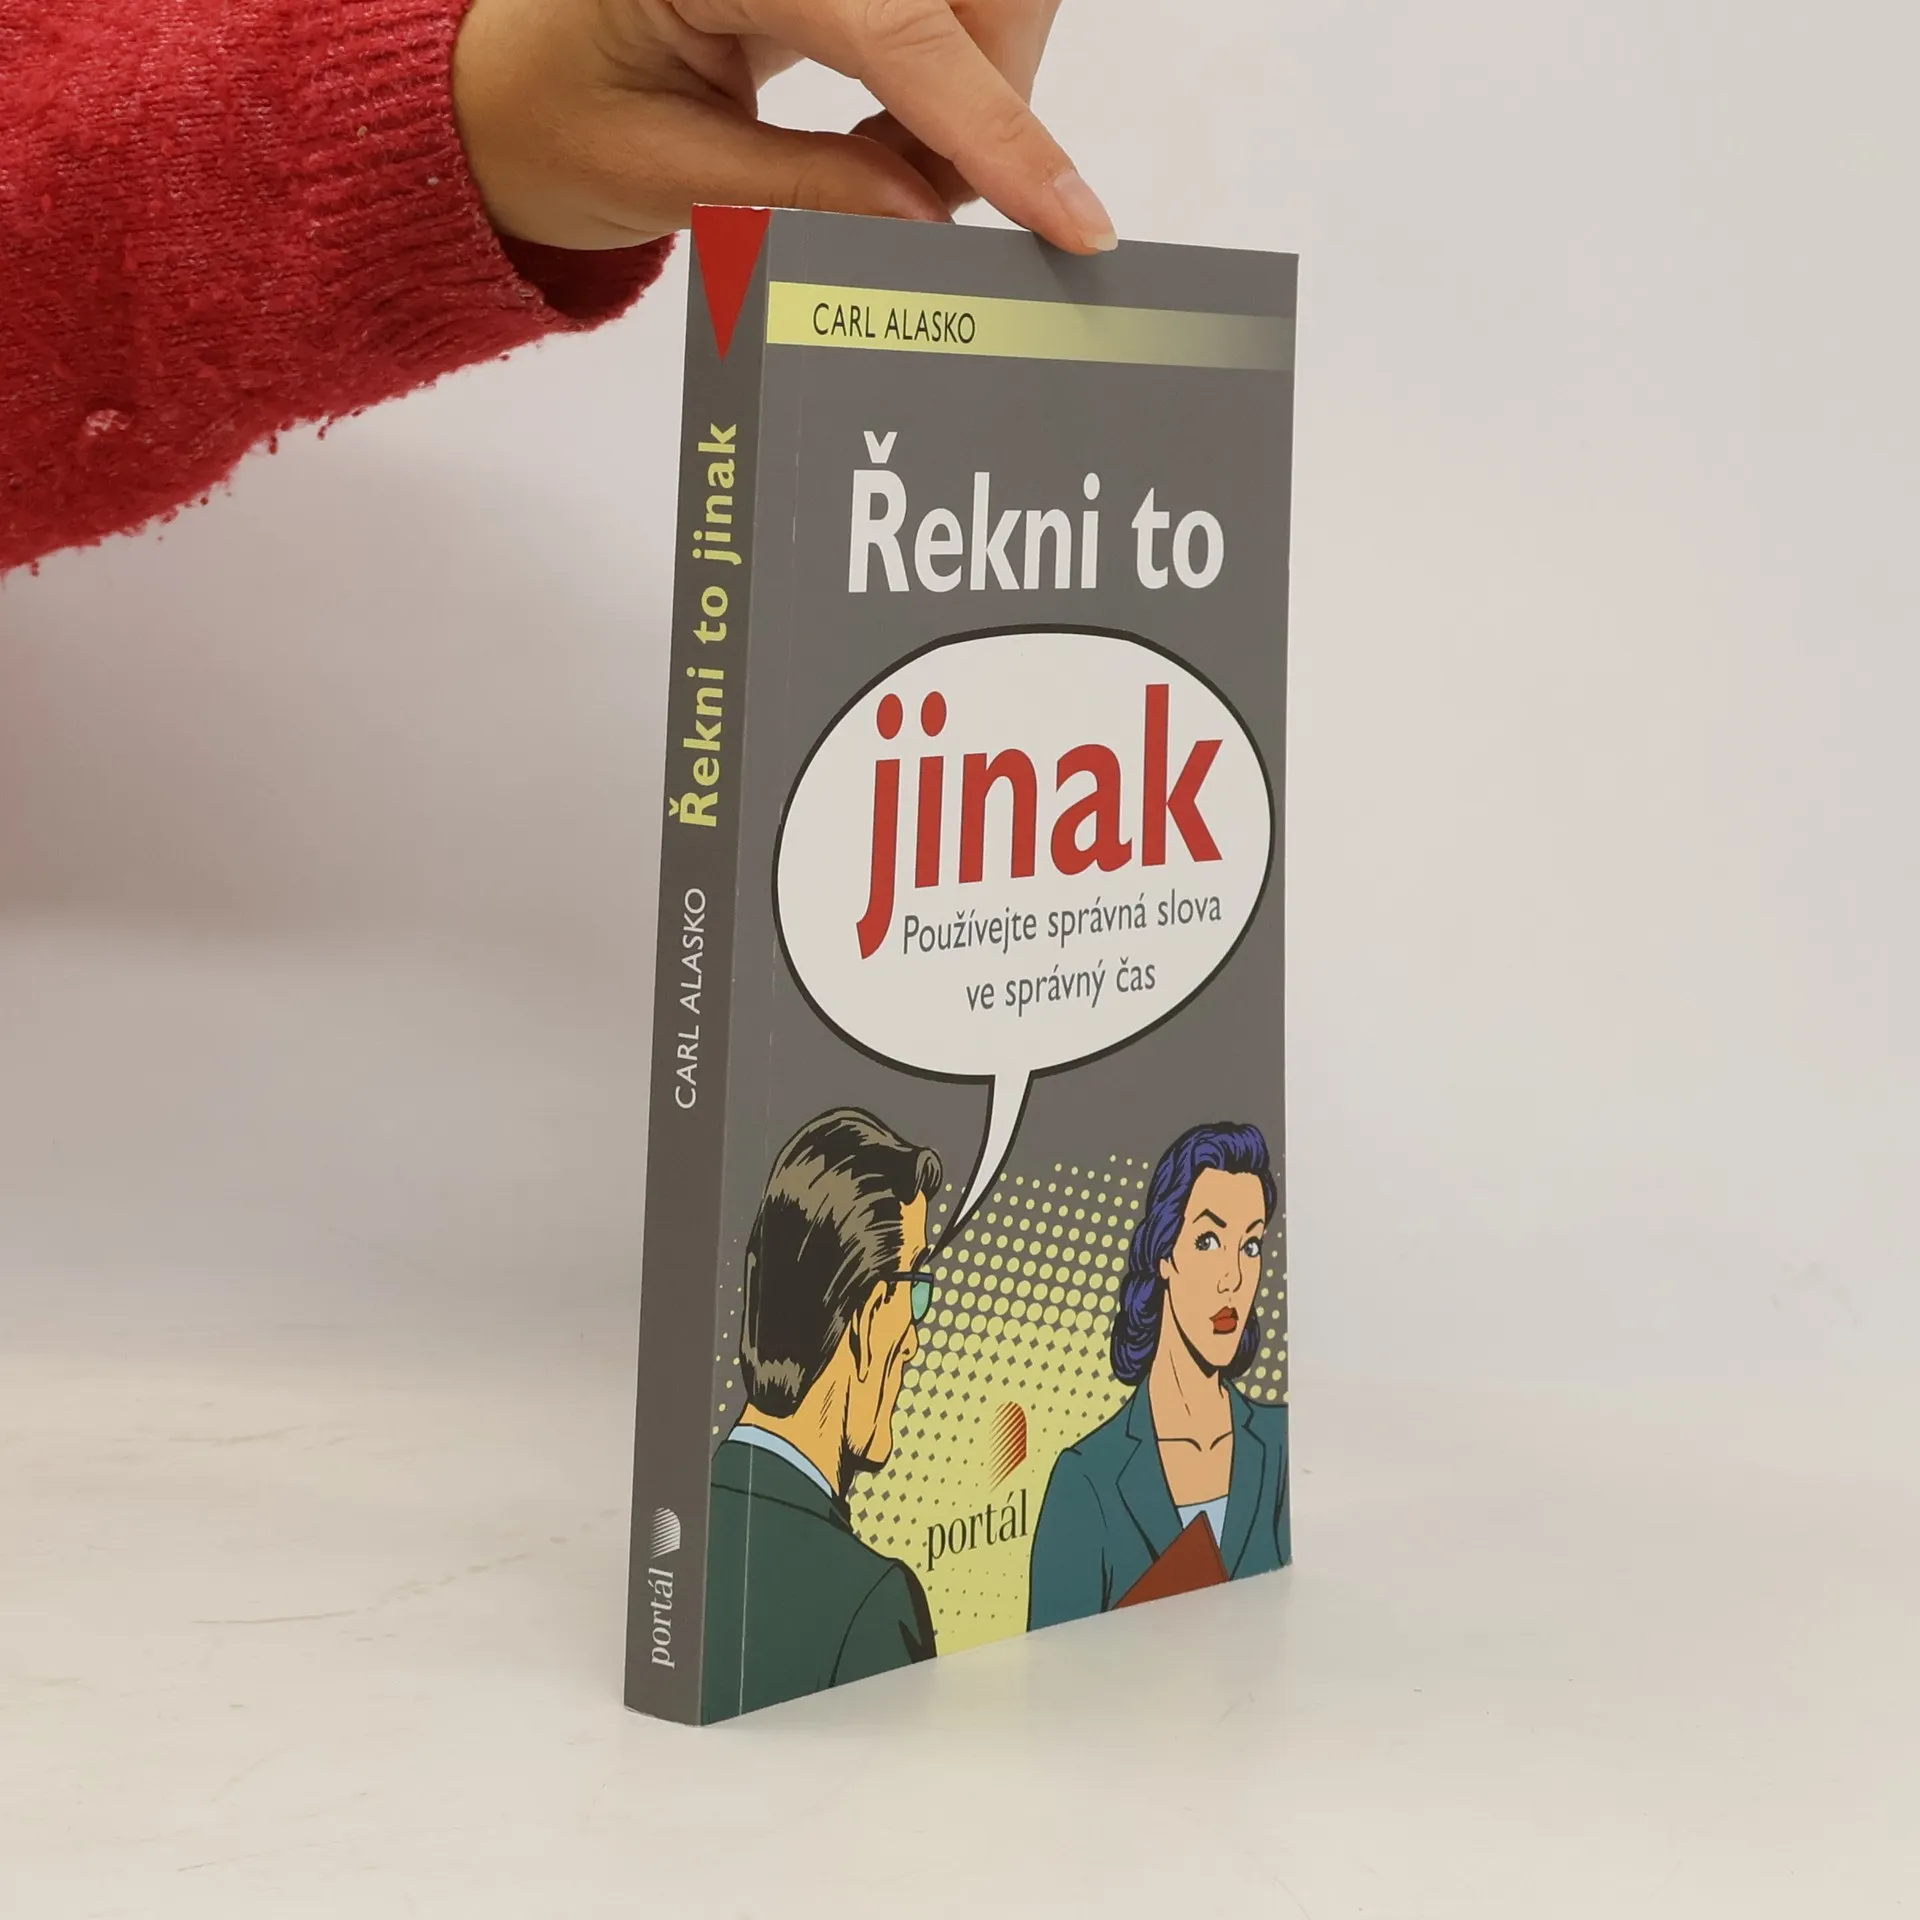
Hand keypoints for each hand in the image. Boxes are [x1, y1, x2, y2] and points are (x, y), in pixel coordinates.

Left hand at [452, 0, 1112, 256]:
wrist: (496, 90)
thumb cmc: (543, 118)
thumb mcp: (662, 175)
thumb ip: (809, 191)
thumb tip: (932, 219)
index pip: (899, 25)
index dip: (995, 127)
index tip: (1069, 216)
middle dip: (992, 98)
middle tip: (937, 205)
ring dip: (976, 92)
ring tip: (896, 171)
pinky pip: (940, 7)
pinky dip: (949, 79)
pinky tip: (890, 131)